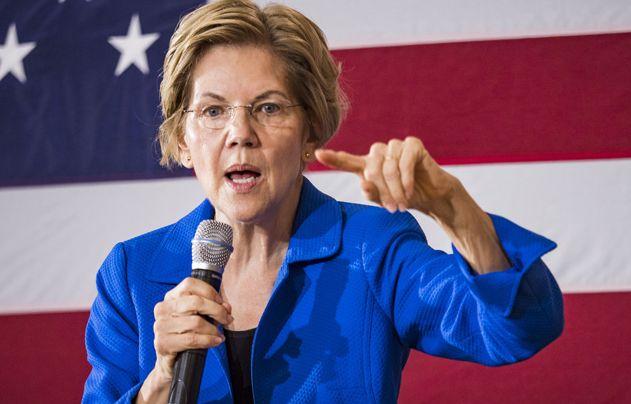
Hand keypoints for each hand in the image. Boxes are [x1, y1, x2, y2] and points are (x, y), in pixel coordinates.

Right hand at [152, 277, 232, 379]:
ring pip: (196, 322)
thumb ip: (211, 308)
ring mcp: (161, 326)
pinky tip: (215, 341)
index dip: (210, 292)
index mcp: (170, 298)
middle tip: (226, 319)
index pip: (190, 284)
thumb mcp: (197, 317)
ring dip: (213, 329)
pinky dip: (208, 340)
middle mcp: (163, 309)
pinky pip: (192, 339)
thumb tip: (226, 307)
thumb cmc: (186, 336)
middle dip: (217, 311)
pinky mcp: (162, 343)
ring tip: (218, 334)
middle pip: (196, 302)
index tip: (222, 303)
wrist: (171, 364)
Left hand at [315, 136, 460, 218]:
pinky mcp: (413, 144)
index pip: (347, 160)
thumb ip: (372, 193)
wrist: (433, 196)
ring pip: (388, 166)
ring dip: (395, 188)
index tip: (317, 154)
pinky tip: (411, 190)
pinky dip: (406, 180)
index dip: (333, 158)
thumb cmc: (405, 197)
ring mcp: (396, 146)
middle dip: (382, 191)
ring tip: (402, 203)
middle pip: (371, 168)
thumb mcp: (385, 200)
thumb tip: (363, 184)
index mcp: (368, 165)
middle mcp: (380, 152)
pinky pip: (404, 162)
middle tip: (393, 208)